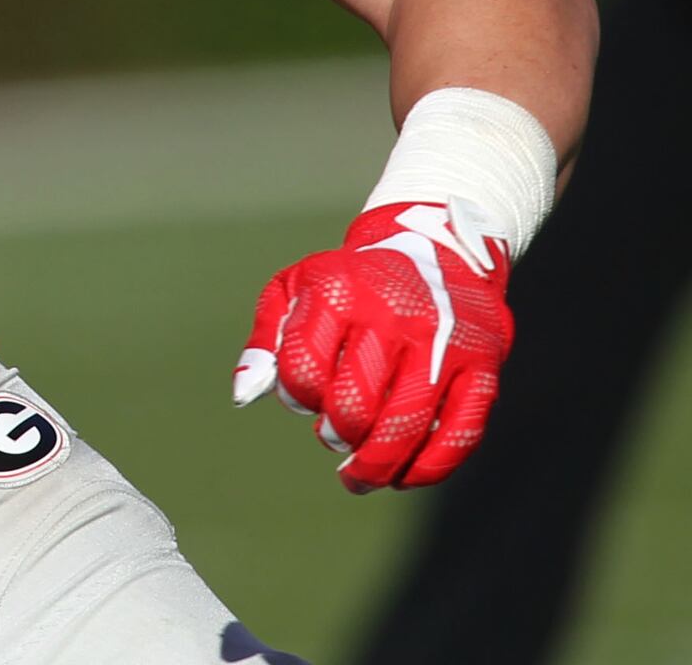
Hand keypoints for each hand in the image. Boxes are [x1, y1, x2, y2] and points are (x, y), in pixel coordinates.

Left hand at [234, 203, 514, 489]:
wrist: (438, 251)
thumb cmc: (353, 282)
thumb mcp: (296, 289)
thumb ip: (268, 341)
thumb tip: (245, 395)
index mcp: (338, 292)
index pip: (303, 368)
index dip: (296, 397)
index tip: (302, 400)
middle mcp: (392, 316)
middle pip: (355, 404)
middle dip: (337, 435)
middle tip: (333, 438)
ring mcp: (443, 344)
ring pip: (407, 425)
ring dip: (378, 463)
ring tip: (360, 476)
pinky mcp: (483, 367)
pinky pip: (461, 432)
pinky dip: (430, 467)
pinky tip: (405, 477)